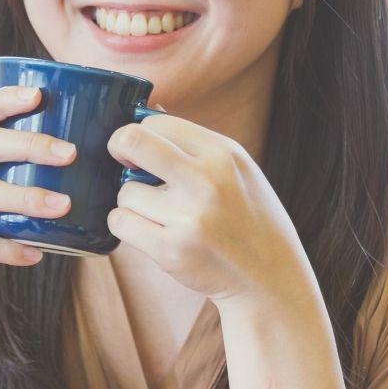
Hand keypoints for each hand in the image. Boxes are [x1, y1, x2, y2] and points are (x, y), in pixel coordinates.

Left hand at [105, 113, 311, 304]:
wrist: (269, 277)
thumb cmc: (247, 217)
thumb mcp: (237, 169)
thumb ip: (194, 143)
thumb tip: (147, 111)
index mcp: (223, 153)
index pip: (157, 122)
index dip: (139, 133)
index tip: (138, 150)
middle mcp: (207, 181)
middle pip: (132, 141)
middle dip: (118, 148)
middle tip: (123, 163)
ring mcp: (189, 217)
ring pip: (124, 192)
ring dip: (132, 203)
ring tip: (159, 214)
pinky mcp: (172, 250)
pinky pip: (120, 222)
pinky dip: (127, 226)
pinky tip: (150, 231)